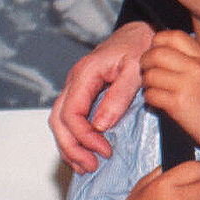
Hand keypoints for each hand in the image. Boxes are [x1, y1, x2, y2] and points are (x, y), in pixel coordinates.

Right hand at [52, 21, 156, 173]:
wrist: (141, 33)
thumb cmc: (139, 47)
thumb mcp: (135, 69)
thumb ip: (119, 96)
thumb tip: (100, 125)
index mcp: (84, 74)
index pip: (71, 113)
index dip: (84, 137)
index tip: (104, 151)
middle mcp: (75, 82)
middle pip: (58, 121)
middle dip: (72, 147)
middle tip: (91, 166)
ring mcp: (76, 88)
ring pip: (59, 123)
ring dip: (70, 147)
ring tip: (87, 166)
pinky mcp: (82, 94)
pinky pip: (69, 120)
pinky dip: (74, 139)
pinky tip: (85, 153)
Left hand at [140, 31, 199, 150]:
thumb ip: (191, 59)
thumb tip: (161, 49)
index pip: (174, 36)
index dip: (158, 41)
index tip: (155, 51)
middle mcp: (196, 67)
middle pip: (157, 53)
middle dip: (145, 62)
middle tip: (146, 70)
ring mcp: (186, 85)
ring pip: (150, 75)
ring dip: (146, 83)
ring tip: (153, 88)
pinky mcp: (177, 104)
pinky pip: (151, 94)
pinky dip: (149, 98)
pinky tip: (156, 101)